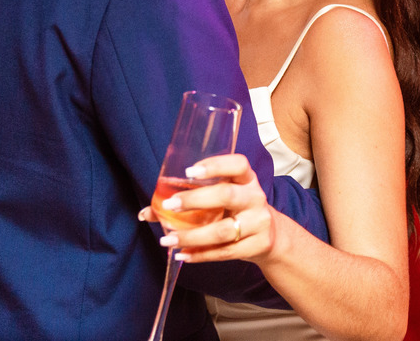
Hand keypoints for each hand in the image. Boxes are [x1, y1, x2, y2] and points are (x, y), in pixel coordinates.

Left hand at [138, 154, 276, 262]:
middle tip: (169, 205)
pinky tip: (183, 254)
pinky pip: (224, 252)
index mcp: (247, 179)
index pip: (238, 165)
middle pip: (226, 195)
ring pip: (222, 230)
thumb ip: (190, 200)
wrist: (272, 237)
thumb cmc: (237, 212)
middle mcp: (255, 197)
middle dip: (195, 200)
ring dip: (192, 236)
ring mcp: (259, 222)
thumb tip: (147, 212)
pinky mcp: (257, 245)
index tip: (190, 172)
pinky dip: (201, 254)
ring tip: (168, 240)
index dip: (215, 165)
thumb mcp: (223, 200)